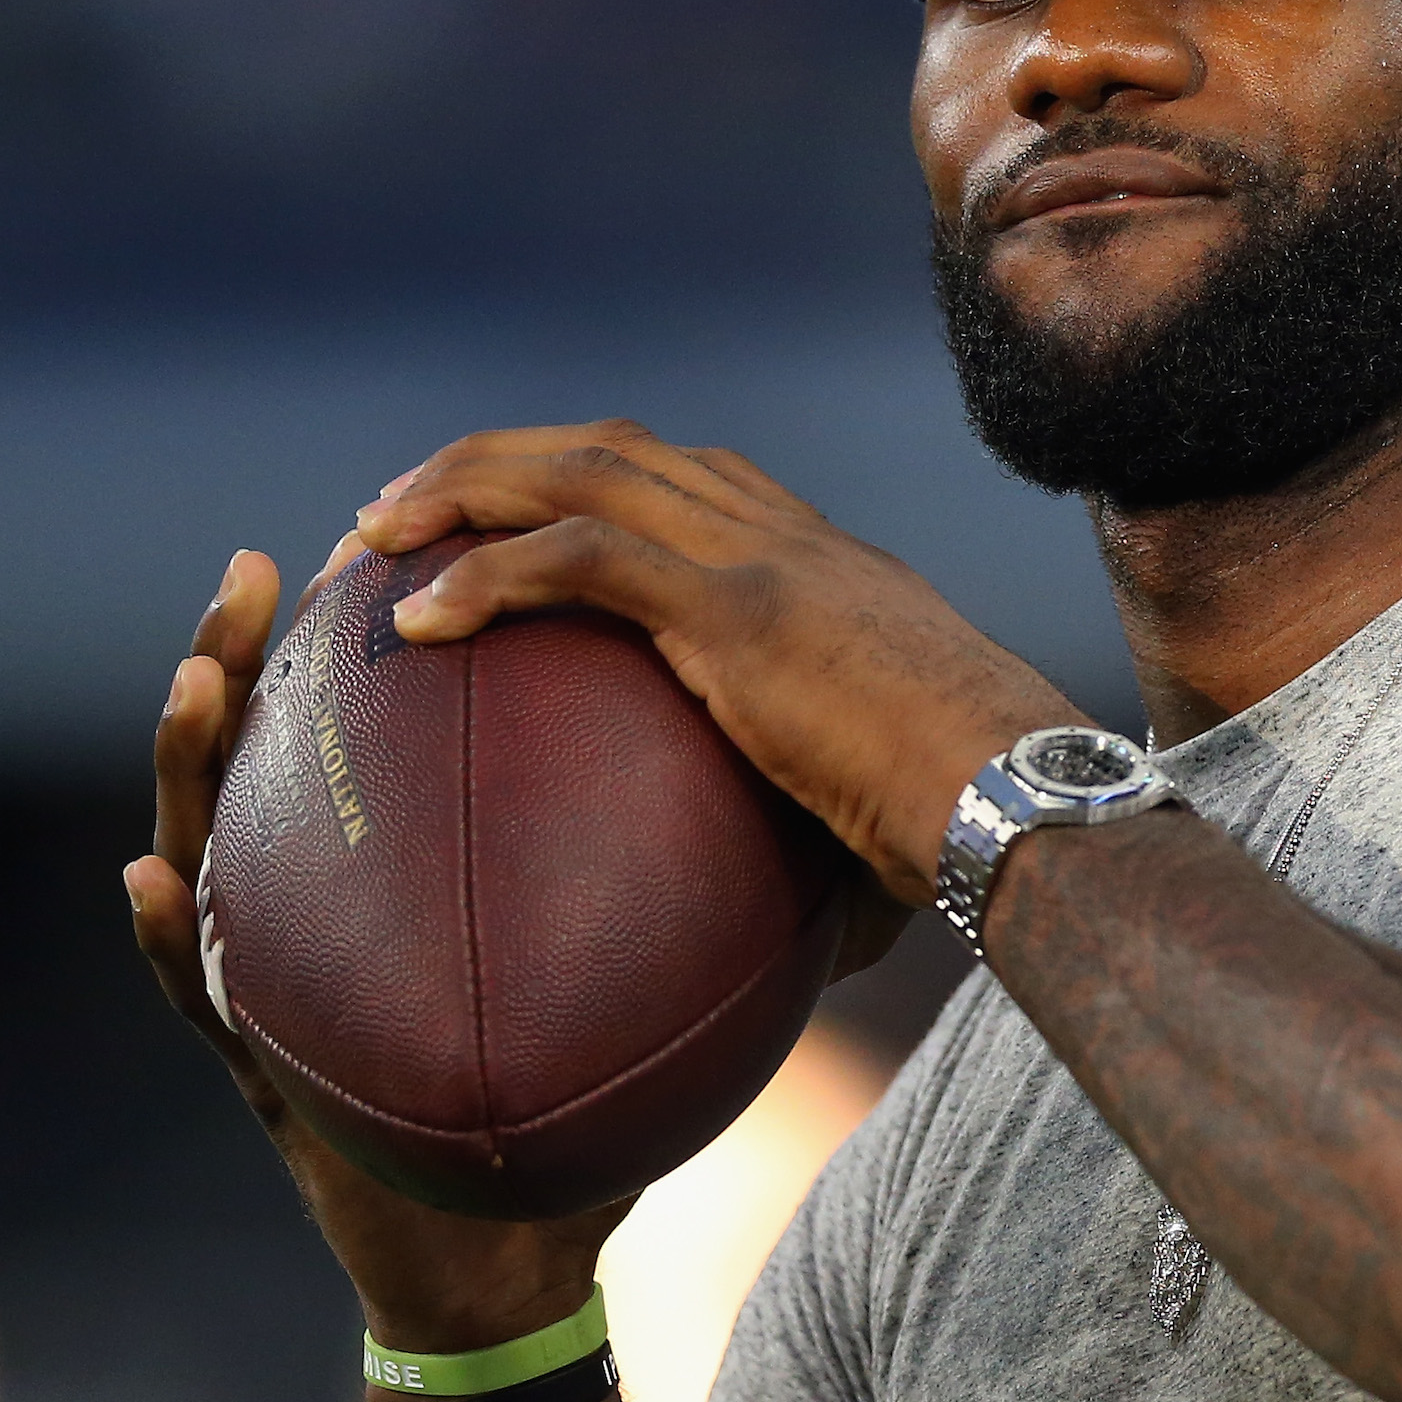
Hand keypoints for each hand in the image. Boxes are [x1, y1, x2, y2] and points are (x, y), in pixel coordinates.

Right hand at [135, 549, 625, 1360]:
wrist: (516, 1248)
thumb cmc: (581, 1098)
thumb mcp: (650, 971)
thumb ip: (694, 883)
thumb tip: (818, 808)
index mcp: (414, 858)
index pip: (389, 725)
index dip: (385, 633)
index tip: (399, 540)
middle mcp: (330, 893)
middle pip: (280, 750)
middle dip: (258, 648)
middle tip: (263, 568)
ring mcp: (286, 970)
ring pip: (218, 840)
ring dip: (196, 754)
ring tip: (200, 677)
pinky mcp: (259, 1060)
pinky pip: (203, 988)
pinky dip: (176, 932)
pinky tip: (153, 876)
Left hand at [351, 421, 1079, 902]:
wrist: (1028, 793)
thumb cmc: (980, 825)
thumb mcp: (883, 796)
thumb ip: (816, 830)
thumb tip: (788, 955)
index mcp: (823, 563)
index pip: (683, 475)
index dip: (579, 474)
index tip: (499, 508)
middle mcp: (789, 534)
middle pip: (612, 447)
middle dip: (492, 459)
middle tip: (396, 511)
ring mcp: (765, 559)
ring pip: (582, 474)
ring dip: (463, 490)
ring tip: (373, 538)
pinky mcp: (742, 609)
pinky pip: (584, 561)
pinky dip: (490, 575)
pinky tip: (420, 620)